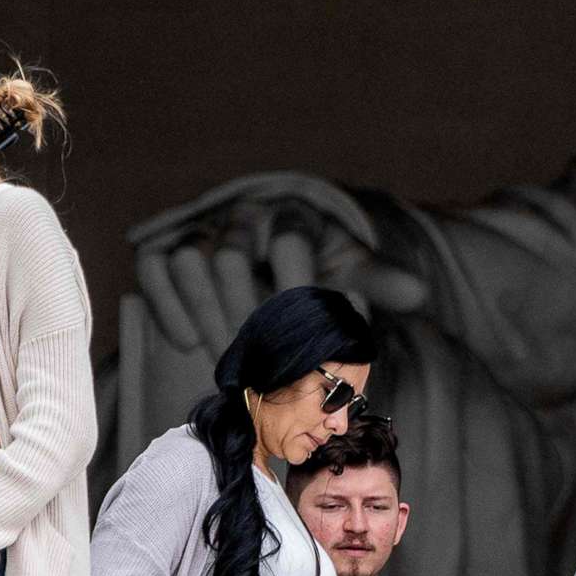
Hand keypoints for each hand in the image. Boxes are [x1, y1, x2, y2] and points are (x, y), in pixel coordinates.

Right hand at [127, 172, 420, 354]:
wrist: (271, 255)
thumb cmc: (318, 265)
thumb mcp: (350, 268)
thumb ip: (376, 280)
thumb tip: (420, 292)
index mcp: (294, 215)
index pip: (291, 242)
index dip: (298, 288)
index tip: (306, 332)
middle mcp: (244, 216)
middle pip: (235, 255)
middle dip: (246, 311)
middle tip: (259, 359)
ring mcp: (203, 229)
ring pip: (192, 259)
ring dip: (206, 310)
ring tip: (224, 356)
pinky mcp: (165, 246)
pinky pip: (154, 266)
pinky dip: (165, 303)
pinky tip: (186, 344)